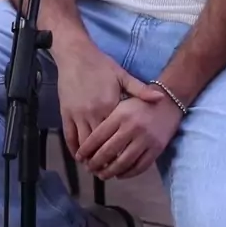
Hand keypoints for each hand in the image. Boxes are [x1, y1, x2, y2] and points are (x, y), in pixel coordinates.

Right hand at [55, 41, 161, 158]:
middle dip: (104, 160)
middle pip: (99, 144)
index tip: (125, 162)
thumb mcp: (122, 75)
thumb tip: (160, 98)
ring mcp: (77, 114)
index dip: (120, 150)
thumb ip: (140, 90)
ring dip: (89, 158)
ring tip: (95, 168)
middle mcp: (93, 113)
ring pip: (83, 143)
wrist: (76, 54)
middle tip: (109, 172)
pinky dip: (73, 148)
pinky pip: (69, 136)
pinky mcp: (65, 113)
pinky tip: (79, 156)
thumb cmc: (101, 64)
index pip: (116, 135)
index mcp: (109, 105)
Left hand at [76, 92, 182, 180]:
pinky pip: (139, 166)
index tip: (79, 157)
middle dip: (95, 163)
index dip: (86, 149)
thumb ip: (108, 119)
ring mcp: (145, 139)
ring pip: (123, 162)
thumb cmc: (140, 103)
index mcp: (121, 114)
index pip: (98, 136)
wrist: (169, 100)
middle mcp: (132, 127)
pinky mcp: (156, 149)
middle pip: (108, 151)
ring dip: (110, 172)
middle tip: (89, 168)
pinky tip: (120, 174)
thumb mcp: (122, 102)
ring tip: (102, 175)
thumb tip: (90, 141)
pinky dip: (128, 173)